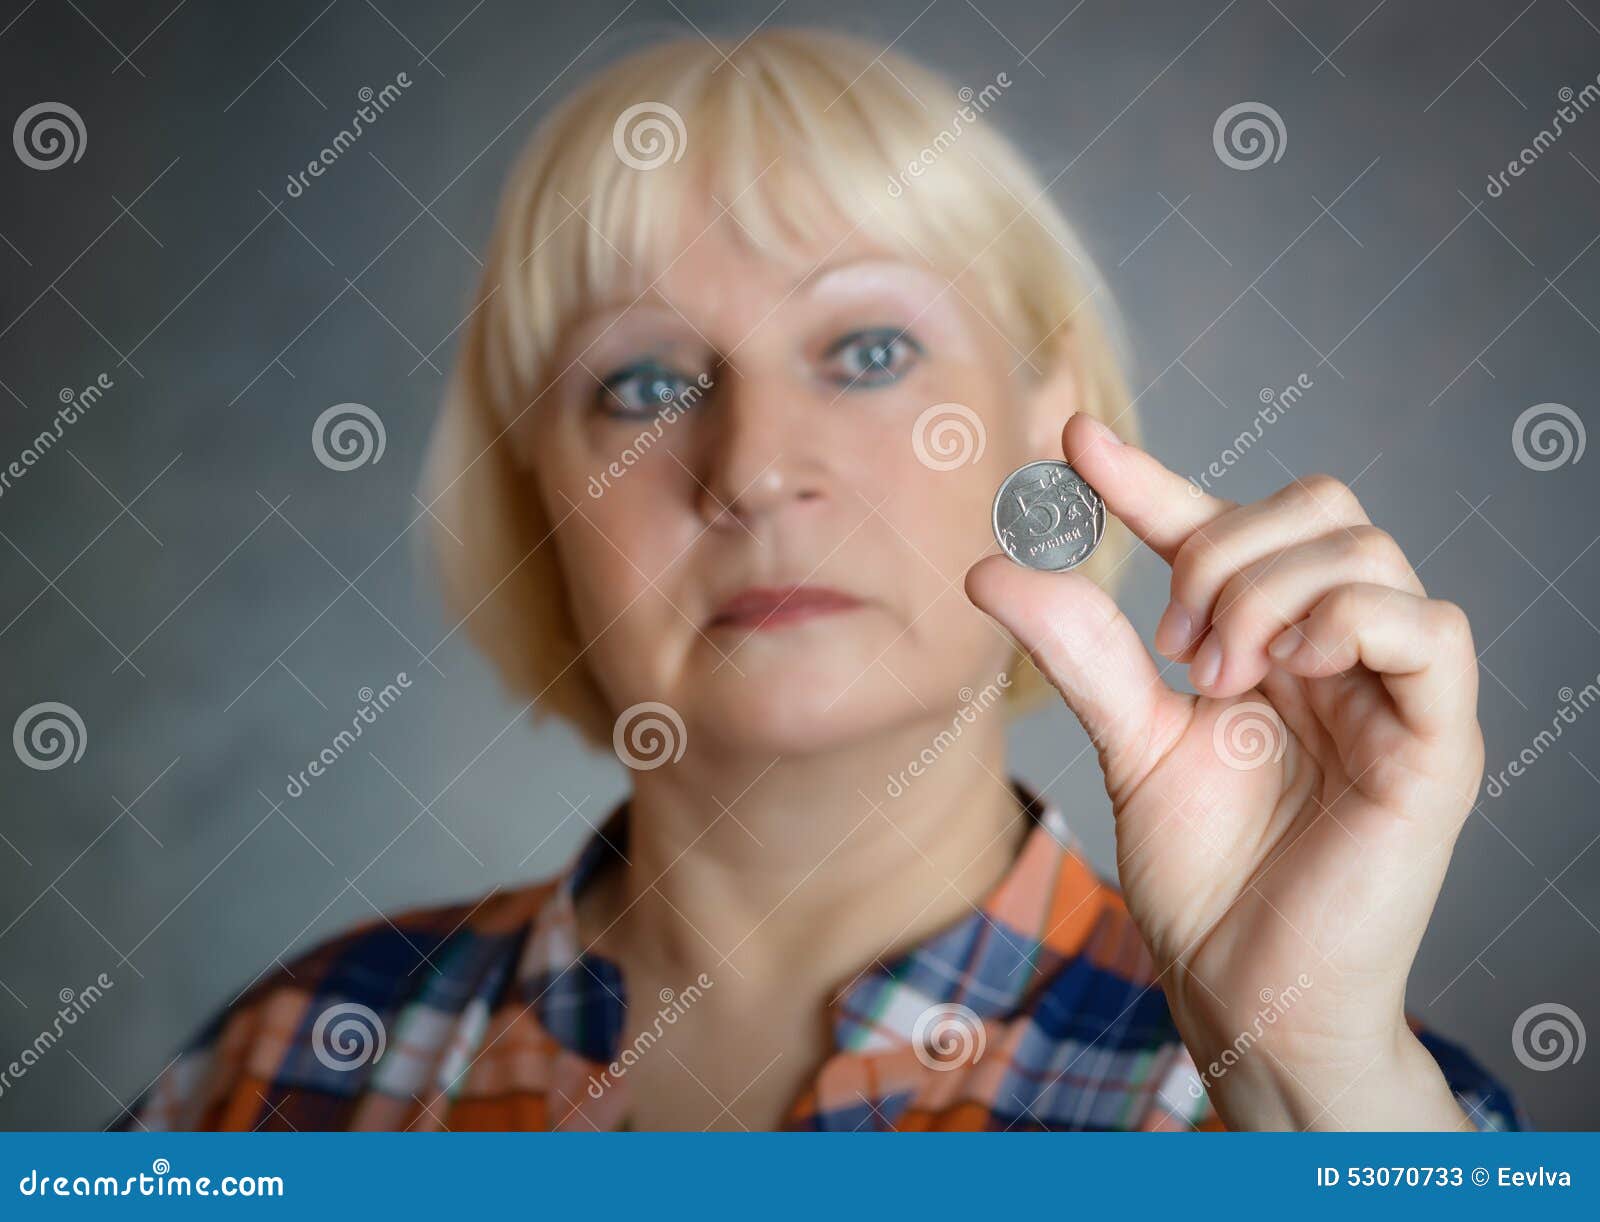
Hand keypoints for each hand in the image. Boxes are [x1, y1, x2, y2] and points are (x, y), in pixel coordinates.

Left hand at [965, 414, 1481, 1129]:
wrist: (1243, 988)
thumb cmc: (1203, 875)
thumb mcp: (1129, 742)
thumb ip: (1082, 651)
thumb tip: (992, 566)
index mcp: (1268, 642)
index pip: (1220, 527)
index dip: (1151, 477)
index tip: (1070, 443)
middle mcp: (1336, 650)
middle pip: (1316, 507)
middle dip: (1224, 550)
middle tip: (1173, 646)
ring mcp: (1391, 692)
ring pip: (1365, 551)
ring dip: (1268, 590)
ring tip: (1216, 675)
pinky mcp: (1436, 744)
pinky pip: (1432, 631)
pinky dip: (1350, 618)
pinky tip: (1284, 666)